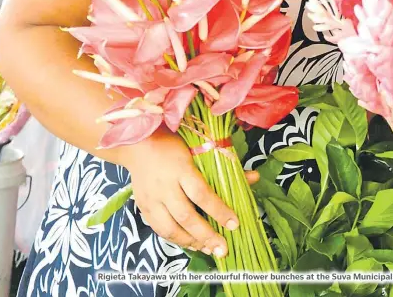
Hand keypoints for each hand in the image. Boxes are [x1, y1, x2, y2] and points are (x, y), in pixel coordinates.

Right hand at [119, 128, 258, 256]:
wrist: (138, 144)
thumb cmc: (174, 145)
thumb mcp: (200, 150)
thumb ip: (226, 167)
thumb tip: (254, 178)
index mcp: (181, 168)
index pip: (202, 194)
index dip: (219, 210)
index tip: (234, 224)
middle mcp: (165, 186)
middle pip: (186, 216)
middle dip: (206, 235)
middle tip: (223, 248)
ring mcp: (151, 199)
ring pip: (170, 228)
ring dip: (191, 242)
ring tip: (208, 249)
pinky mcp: (143, 208)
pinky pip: (159, 229)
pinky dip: (176, 239)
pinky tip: (190, 243)